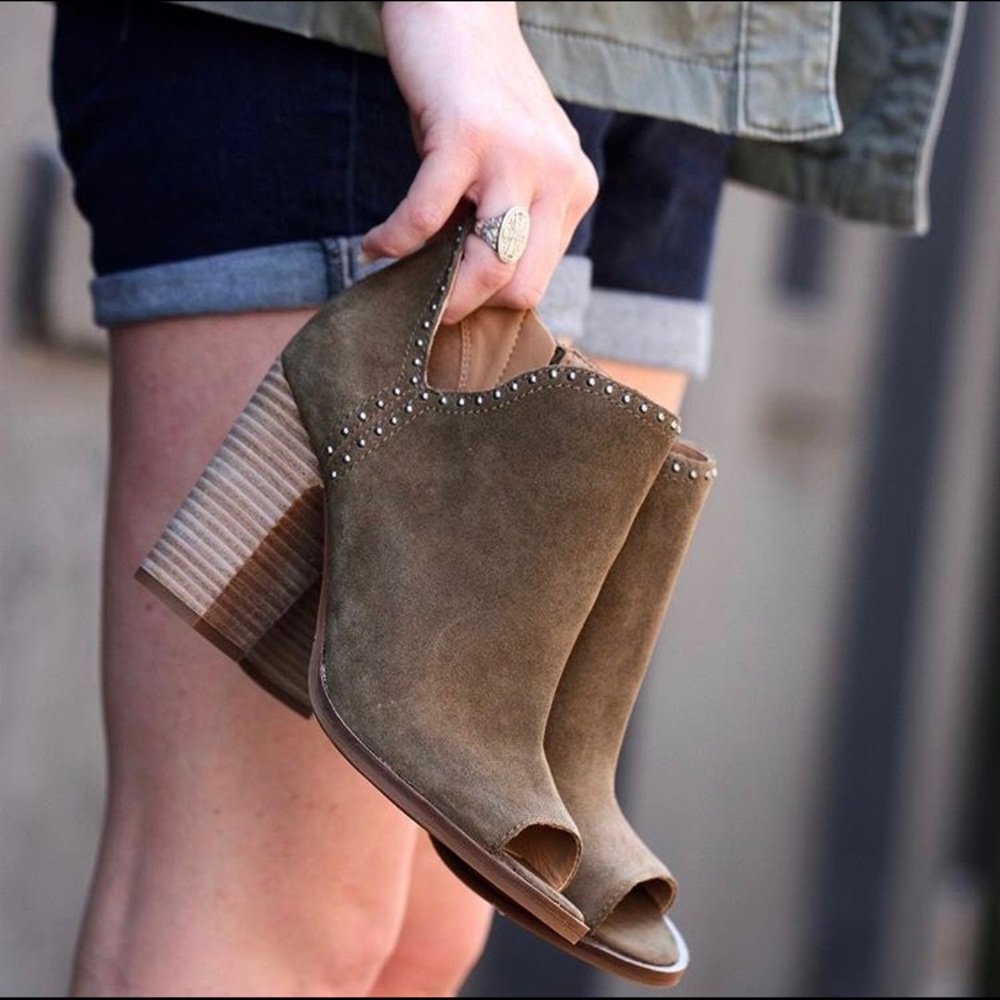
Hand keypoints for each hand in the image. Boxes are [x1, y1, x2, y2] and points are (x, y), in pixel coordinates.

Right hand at [361, 1, 597, 322]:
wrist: (458, 9)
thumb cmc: (476, 97)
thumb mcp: (510, 164)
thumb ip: (504, 217)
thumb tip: (468, 289)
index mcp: (573, 188)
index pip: (539, 278)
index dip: (492, 302)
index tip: (454, 305)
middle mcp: (559, 174)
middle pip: (521, 285)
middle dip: (469, 310)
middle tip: (429, 311)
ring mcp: (517, 155)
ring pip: (490, 265)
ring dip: (443, 293)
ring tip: (406, 292)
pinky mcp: (468, 135)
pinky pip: (427, 217)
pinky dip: (393, 240)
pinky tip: (373, 245)